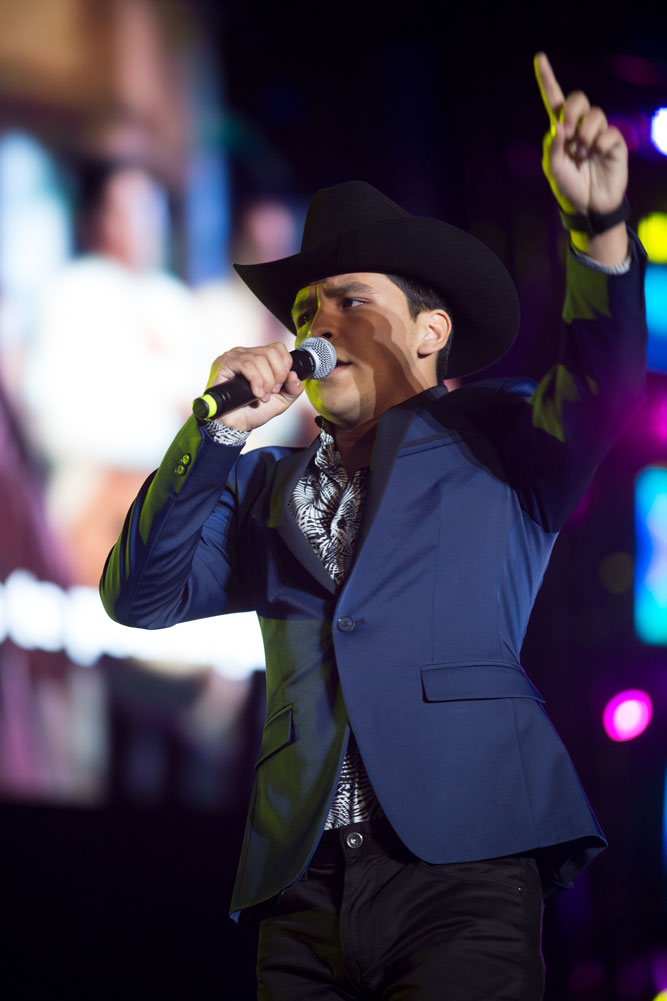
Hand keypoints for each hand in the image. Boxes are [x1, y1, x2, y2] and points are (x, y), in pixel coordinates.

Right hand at [205, 342, 303, 432]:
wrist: (236, 425)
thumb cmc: (254, 411)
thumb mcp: (282, 400)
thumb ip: (293, 388)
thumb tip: (294, 375)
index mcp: (259, 358)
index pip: (277, 347)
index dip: (284, 365)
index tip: (280, 384)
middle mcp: (246, 354)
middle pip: (270, 352)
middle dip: (277, 375)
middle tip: (272, 392)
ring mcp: (234, 357)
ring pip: (259, 359)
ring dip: (266, 381)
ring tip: (262, 396)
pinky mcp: (224, 364)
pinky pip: (246, 365)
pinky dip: (256, 380)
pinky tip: (255, 393)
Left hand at [534, 52, 627, 217]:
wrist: (588, 206)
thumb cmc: (567, 188)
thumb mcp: (553, 170)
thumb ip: (552, 148)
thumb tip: (560, 126)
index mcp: (560, 130)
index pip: (553, 99)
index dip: (547, 78)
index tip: (539, 57)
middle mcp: (579, 126)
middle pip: (578, 98)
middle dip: (572, 110)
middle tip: (567, 132)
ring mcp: (598, 133)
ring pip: (595, 115)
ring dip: (585, 135)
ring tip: (583, 154)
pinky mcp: (614, 142)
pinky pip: (608, 132)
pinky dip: (600, 144)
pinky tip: (596, 156)